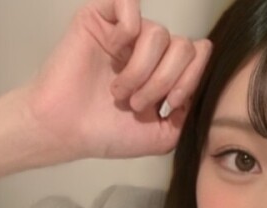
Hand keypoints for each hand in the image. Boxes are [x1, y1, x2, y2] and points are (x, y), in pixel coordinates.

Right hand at [24, 0, 211, 160]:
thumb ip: (188, 117)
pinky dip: (127, 34)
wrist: (66, 131)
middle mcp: (149, 51)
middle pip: (183, 47)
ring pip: (159, 34)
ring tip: (119, 92)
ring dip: (141, 71)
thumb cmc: (106, 134)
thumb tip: (200, 94)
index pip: (198, 57)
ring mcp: (126, 34)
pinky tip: (112, 53)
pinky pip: (130, 7)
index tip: (171, 104)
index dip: (192, 79)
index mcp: (164, 73)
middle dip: (164, 81)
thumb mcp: (161, 137)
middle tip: (138, 103)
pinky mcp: (102, 18)